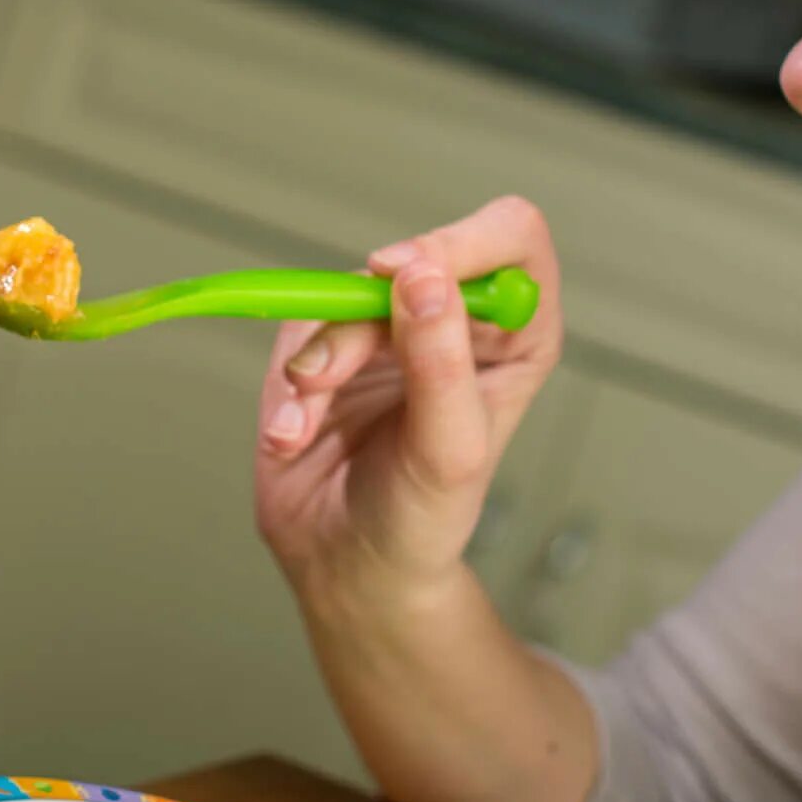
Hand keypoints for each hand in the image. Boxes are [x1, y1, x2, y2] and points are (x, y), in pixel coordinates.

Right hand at [254, 196, 562, 609]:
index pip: (510, 238)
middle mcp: (455, 319)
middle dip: (362, 319)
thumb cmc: (422, 519)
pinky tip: (291, 436)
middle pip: (415, 257)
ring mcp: (388, 328)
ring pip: (344, 292)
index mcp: (514, 334)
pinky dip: (287, 387)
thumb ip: (441, 363)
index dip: (461, 243)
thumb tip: (423, 277)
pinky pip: (297, 328)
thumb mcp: (449, 451)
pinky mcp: (328, 343)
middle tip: (327, 374)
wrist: (346, 563)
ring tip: (304, 427)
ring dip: (317, 360)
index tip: (406, 277)